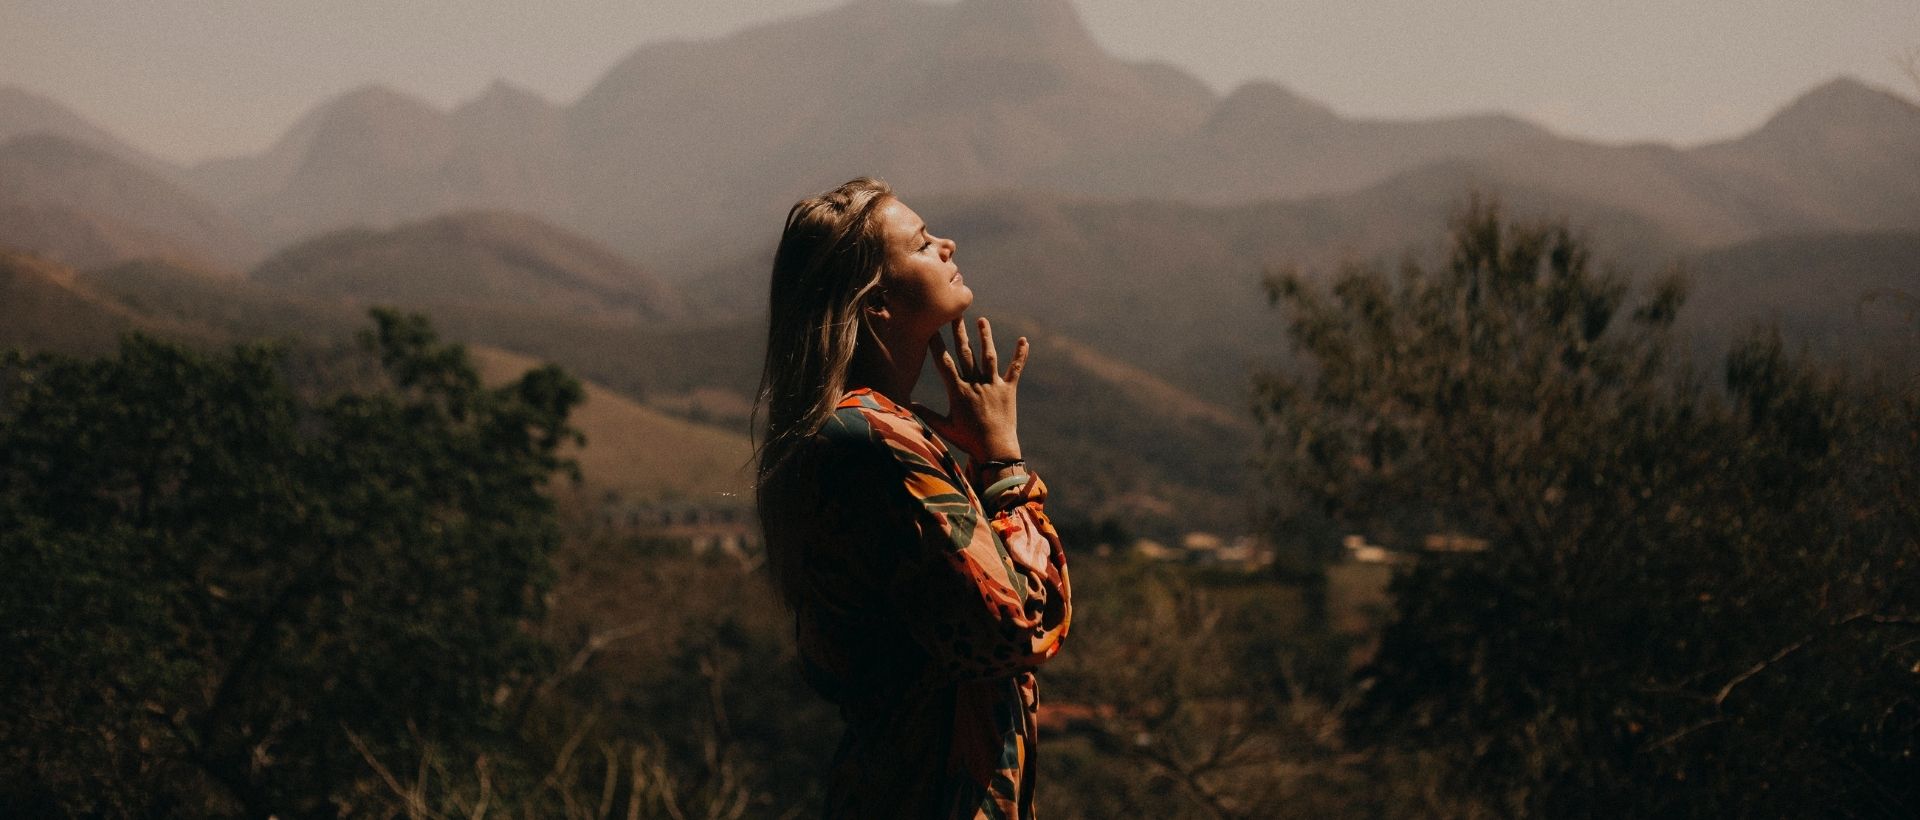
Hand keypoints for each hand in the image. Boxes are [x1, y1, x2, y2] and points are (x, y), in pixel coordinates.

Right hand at [912, 316, 1027, 463]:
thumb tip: (908, 405)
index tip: (931, 328)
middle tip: (955, 313)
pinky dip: (1020, 355)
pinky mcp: (1008, 390)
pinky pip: (1015, 369)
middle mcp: (975, 384)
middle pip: (965, 353)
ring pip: (988, 356)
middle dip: (959, 332)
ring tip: (981, 320)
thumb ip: (926, 414)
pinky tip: (1024, 340)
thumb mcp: (944, 427)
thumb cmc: (968, 440)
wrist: (995, 450)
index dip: (936, 344)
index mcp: (958, 392)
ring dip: (985, 337)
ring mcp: (993, 385)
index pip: (944, 363)